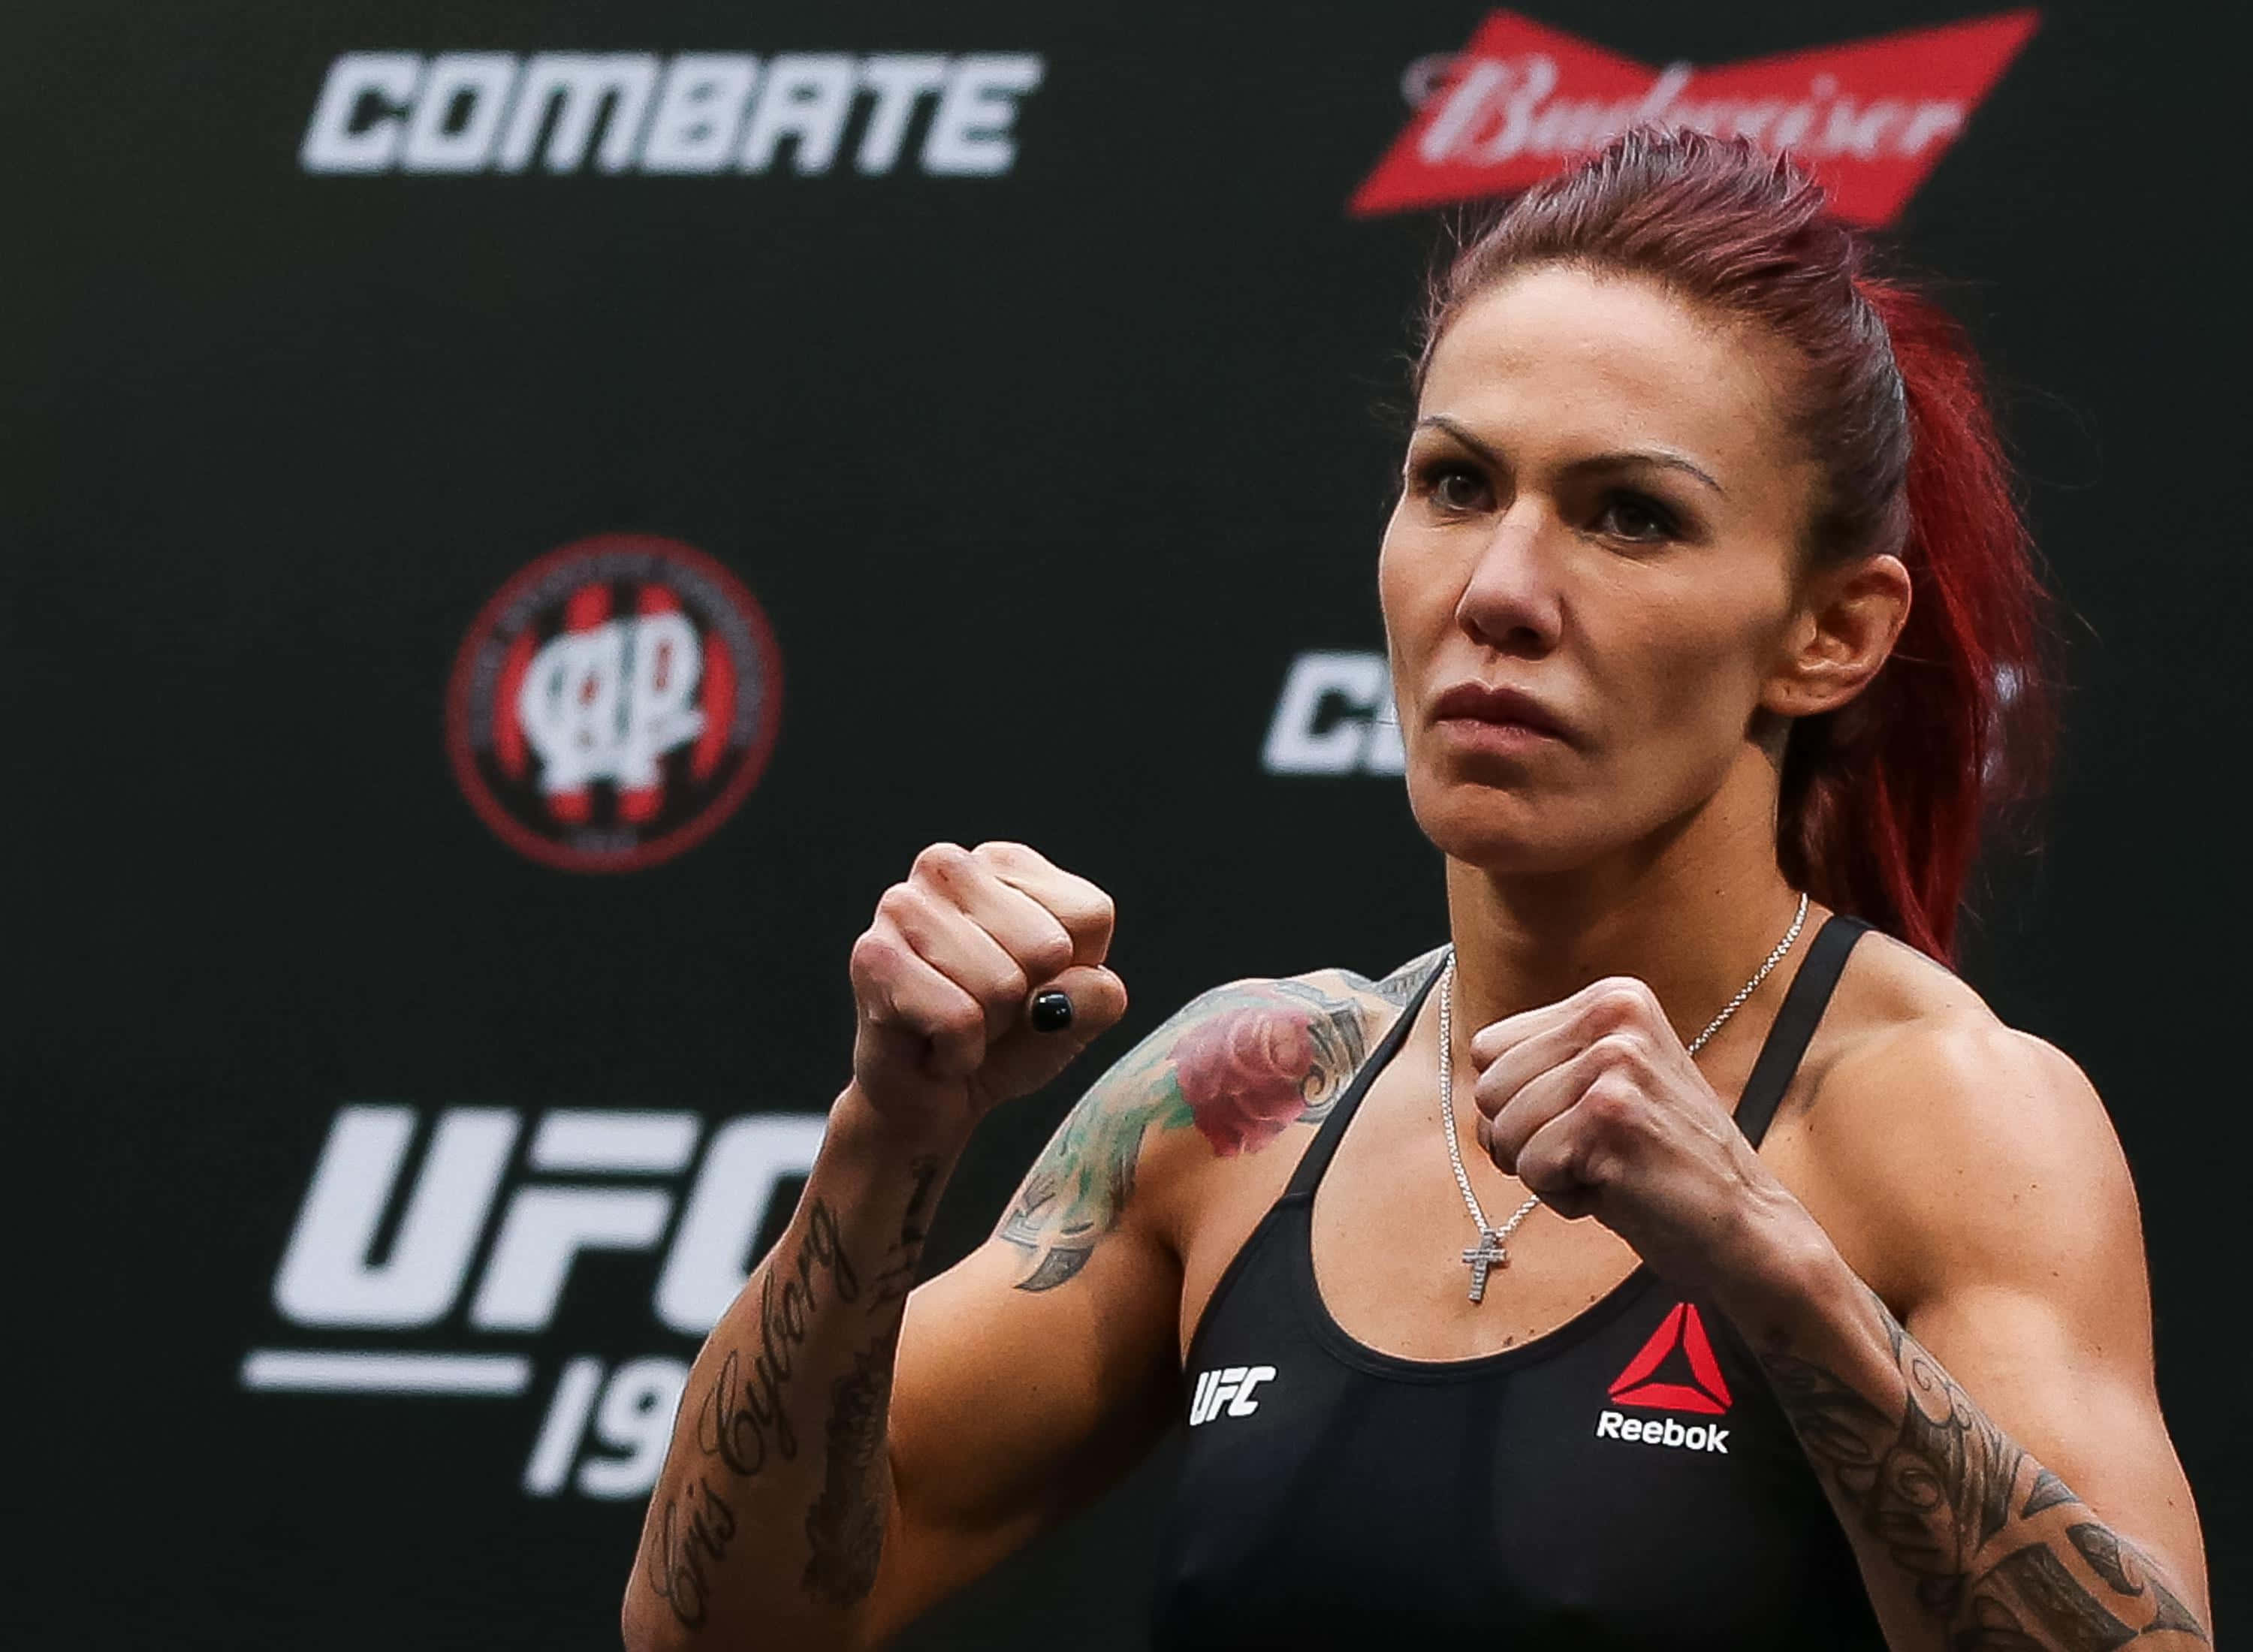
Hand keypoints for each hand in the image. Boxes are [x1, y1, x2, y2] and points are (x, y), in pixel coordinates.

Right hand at [846, 841, 1127, 1146]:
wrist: (932, 1098)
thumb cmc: (1007, 1041)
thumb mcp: (1078, 1016)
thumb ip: (1097, 996)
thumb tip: (1053, 996)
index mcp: (1007, 863)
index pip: (1089, 915)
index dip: (1074, 971)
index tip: (1035, 984)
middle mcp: (949, 866)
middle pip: (1047, 947)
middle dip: (1027, 1001)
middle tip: (990, 1009)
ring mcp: (904, 905)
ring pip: (1001, 985)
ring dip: (989, 1028)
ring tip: (959, 1022)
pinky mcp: (874, 957)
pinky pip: (958, 1020)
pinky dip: (959, 1053)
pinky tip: (934, 1045)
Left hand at [1466, 976, 1809, 1296]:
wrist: (1743, 1225)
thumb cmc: (1661, 1163)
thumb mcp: (1608, 1084)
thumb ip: (1546, 1066)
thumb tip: (1478, 1089)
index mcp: (1612, 998)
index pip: (1489, 1048)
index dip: (1515, 1103)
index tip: (1574, 1122)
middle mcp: (1614, 1016)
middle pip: (1489, 1089)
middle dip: (1524, 1140)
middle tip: (1593, 1152)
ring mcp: (1615, 1064)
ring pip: (1504, 1131)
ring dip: (1546, 1171)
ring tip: (1610, 1168)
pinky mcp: (1612, 1118)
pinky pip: (1532, 1169)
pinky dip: (1564, 1198)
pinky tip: (1618, 1190)